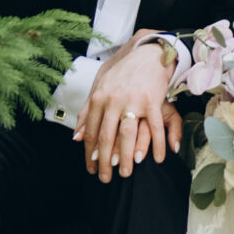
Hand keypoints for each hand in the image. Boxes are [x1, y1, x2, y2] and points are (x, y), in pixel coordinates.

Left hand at [77, 41, 179, 182]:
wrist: (147, 54)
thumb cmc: (122, 75)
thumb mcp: (99, 90)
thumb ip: (86, 113)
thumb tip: (75, 137)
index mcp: (98, 98)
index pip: (90, 131)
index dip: (90, 153)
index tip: (91, 168)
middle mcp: (114, 100)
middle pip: (106, 137)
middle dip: (104, 161)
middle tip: (105, 179)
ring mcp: (134, 101)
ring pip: (127, 135)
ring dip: (126, 157)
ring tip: (126, 173)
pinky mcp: (153, 101)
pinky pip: (155, 128)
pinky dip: (157, 146)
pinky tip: (158, 160)